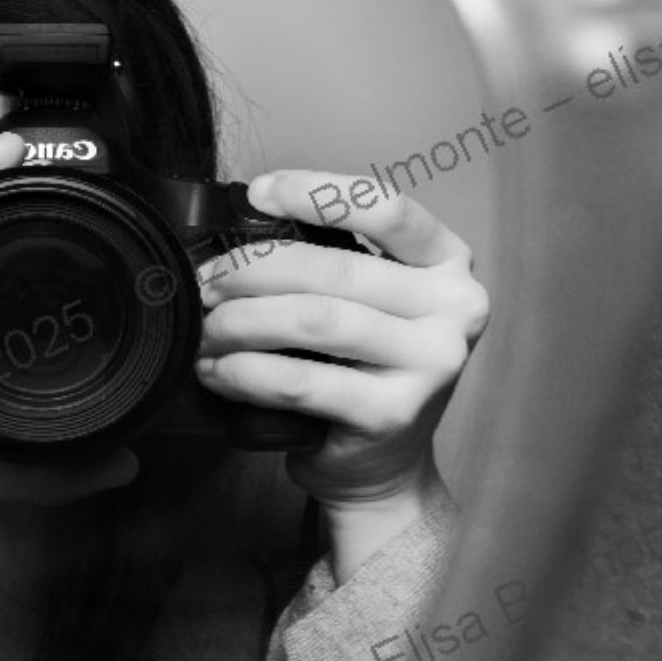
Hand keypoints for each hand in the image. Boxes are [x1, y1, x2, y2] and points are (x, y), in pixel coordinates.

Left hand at [193, 171, 487, 516]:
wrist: (381, 467)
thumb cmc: (361, 372)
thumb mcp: (367, 303)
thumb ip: (332, 261)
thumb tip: (239, 229)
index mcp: (447, 263)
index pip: (386, 208)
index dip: (316, 193)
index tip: (259, 193)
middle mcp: (455, 307)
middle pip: (335, 268)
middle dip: (253, 270)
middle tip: (206, 282)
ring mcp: (432, 363)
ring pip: (315, 320)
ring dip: (242, 321)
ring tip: (206, 329)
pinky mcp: (394, 413)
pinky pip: (301, 381)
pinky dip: (246, 372)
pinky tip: (216, 371)